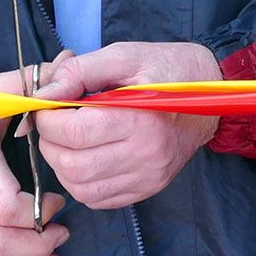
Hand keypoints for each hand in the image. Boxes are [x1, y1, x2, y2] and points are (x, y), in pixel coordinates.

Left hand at [33, 42, 220, 208]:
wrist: (212, 93)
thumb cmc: (167, 68)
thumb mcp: (124, 55)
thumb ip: (79, 71)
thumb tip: (43, 95)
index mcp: (141, 116)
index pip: (73, 132)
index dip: (47, 120)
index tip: (47, 106)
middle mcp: (147, 154)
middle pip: (73, 165)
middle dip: (50, 143)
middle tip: (54, 123)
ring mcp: (149, 176)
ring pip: (81, 188)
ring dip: (61, 166)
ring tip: (68, 141)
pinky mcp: (149, 188)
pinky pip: (98, 200)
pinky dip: (80, 183)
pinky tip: (86, 158)